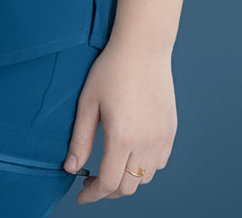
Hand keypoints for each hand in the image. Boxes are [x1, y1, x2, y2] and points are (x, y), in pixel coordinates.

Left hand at [63, 40, 176, 202]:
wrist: (143, 47)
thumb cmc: (111, 70)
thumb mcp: (88, 102)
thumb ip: (80, 139)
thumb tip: (70, 168)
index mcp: (122, 138)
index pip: (109, 184)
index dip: (93, 194)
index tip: (82, 193)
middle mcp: (146, 143)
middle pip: (128, 187)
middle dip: (108, 190)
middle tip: (93, 179)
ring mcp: (161, 138)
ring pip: (145, 178)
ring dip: (127, 179)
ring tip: (111, 165)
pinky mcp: (171, 130)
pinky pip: (160, 162)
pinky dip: (145, 167)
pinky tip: (132, 152)